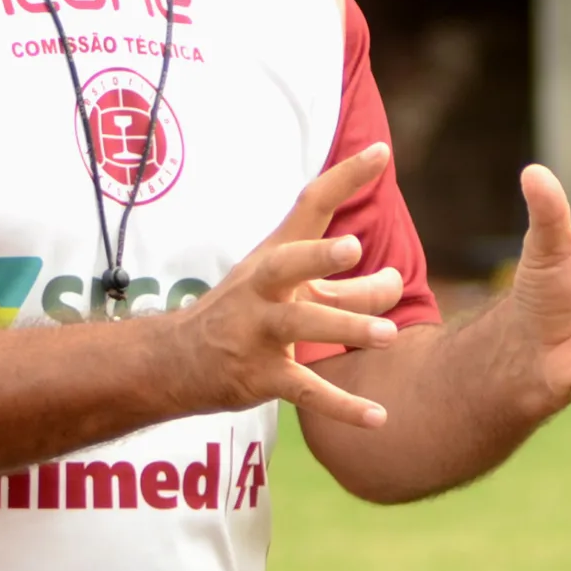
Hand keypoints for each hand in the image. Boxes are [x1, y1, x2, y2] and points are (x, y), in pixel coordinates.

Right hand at [159, 144, 403, 427]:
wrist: (174, 362)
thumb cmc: (247, 314)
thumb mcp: (292, 292)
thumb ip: (349, 289)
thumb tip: (396, 282)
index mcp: (274, 256)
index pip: (309, 205)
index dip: (344, 178)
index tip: (382, 153)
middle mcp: (262, 288)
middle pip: (287, 263)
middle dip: (317, 256)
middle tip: (354, 248)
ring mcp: (257, 332)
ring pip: (300, 326)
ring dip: (345, 327)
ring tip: (388, 335)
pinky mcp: (260, 377)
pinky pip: (306, 391)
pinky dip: (342, 406)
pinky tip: (380, 418)